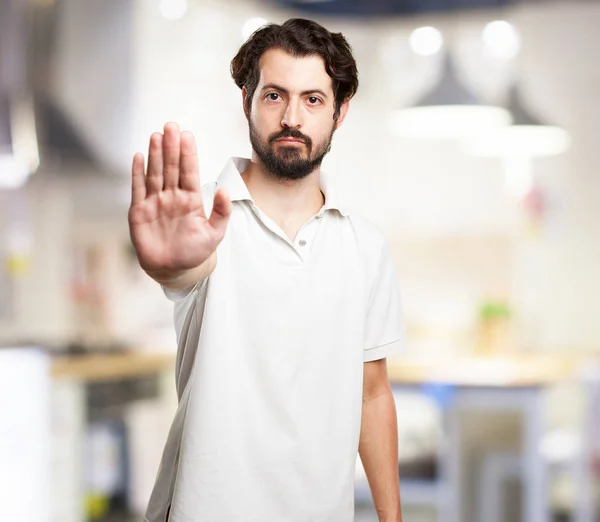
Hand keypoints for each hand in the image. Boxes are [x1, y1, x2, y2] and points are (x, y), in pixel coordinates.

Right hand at [128, 122, 230, 278]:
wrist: (173, 269)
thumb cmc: (194, 251)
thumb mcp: (214, 234)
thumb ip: (221, 213)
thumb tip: (226, 191)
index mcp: (191, 200)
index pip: (189, 172)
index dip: (188, 154)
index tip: (186, 135)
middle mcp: (172, 197)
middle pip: (171, 168)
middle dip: (171, 147)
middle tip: (171, 126)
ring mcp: (155, 202)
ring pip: (155, 174)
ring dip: (155, 155)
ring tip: (156, 135)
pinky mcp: (139, 212)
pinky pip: (138, 189)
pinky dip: (137, 173)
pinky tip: (138, 156)